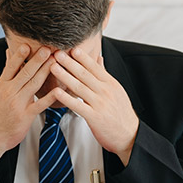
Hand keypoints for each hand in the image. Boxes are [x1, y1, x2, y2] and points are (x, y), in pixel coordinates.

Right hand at [0, 44, 60, 164]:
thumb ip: (7, 70)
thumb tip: (9, 51)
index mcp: (3, 84)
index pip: (11, 66)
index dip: (19, 55)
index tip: (28, 44)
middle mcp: (9, 92)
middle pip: (24, 73)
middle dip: (37, 60)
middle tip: (47, 48)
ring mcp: (18, 103)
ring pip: (33, 85)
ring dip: (45, 72)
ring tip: (55, 61)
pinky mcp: (26, 116)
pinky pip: (39, 104)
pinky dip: (49, 97)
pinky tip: (58, 90)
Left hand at [50, 46, 139, 164]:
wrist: (129, 134)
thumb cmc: (121, 112)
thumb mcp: (116, 89)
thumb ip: (104, 74)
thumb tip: (99, 57)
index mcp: (110, 83)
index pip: (94, 67)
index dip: (82, 57)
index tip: (71, 47)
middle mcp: (105, 91)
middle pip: (84, 74)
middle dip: (70, 62)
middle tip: (58, 53)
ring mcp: (99, 104)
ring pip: (79, 87)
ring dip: (65, 76)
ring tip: (53, 67)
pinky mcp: (94, 117)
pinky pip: (78, 105)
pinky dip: (66, 98)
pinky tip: (56, 92)